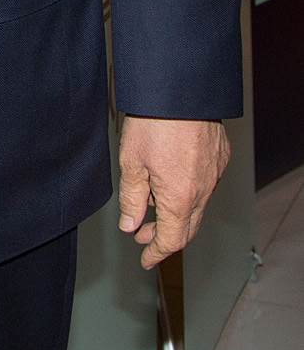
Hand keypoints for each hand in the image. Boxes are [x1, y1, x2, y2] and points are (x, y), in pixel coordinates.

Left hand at [118, 116, 229, 268]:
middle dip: (163, 235)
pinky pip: (204, 185)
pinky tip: (168, 180)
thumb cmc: (154, 121)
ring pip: (196, 206)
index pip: (171, 239)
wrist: (181, 90)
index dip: (156, 252)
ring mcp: (214, 174)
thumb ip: (131, 198)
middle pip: (187, 227)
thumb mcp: (132, 162)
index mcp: (180, 199)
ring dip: (174, 213)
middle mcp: (202, 191)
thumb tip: (130, 225)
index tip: (145, 259)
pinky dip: (186, 192)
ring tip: (149, 206)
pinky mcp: (219, 157)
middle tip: (142, 236)